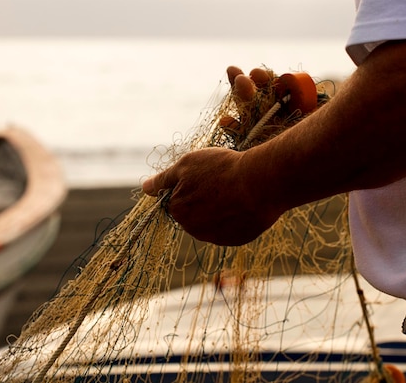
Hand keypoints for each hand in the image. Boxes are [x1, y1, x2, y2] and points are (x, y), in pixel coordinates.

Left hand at [142, 147, 281, 245]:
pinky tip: (244, 204)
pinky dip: (235, 218)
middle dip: (203, 199)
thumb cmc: (222, 170)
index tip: (205, 176)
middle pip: (193, 213)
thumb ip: (163, 179)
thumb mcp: (187, 165)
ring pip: (212, 221)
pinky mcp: (235, 241)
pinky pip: (230, 229)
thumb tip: (145, 188)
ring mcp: (215, 237)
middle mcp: (193, 229)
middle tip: (221, 183)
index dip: (190, 185)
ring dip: (219, 210)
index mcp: (178, 210)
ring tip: (235, 192)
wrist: (260, 184)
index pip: (176, 200)